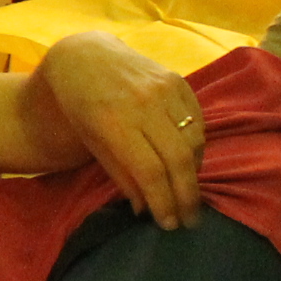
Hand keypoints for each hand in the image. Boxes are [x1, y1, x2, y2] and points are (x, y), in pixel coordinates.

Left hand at [38, 31, 203, 228]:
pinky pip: (198, 120)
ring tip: (188, 195)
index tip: (168, 223)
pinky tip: (190, 164)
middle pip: (178, 159)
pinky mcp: (178, 80)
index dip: (163, 201)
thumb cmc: (82, 106)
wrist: (85, 57)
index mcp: (114, 122)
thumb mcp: (91, 142)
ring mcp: (163, 88)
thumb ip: (120, 174)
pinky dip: (197, 146)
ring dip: (194, 173)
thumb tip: (146, 209)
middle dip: (186, 195)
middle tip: (189, 220)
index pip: (150, 171)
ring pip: (194, 140)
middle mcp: (143, 103)